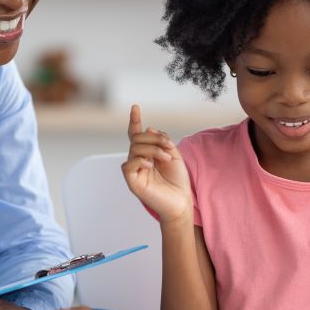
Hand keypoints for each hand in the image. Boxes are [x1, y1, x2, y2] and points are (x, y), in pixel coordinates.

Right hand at [121, 104, 191, 223]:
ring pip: (135, 149)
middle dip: (154, 138)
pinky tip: (151, 165)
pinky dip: (140, 160)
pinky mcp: (132, 182)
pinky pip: (128, 164)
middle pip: (137, 139)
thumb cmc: (178, 182)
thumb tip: (148, 128)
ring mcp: (134, 171)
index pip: (137, 135)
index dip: (135, 120)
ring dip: (153, 149)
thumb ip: (162, 140)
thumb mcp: (174, 155)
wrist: (181, 202)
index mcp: (147, 154)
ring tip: (166, 158)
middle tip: (169, 146)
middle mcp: (138, 160)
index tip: (135, 107)